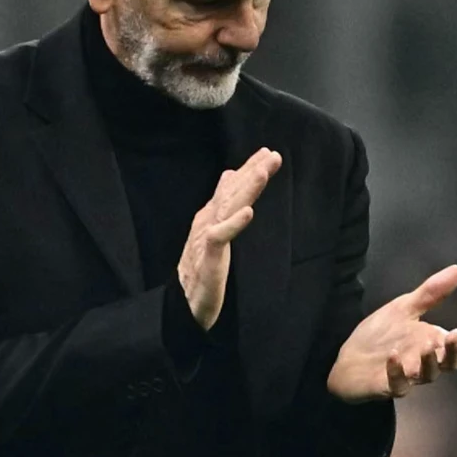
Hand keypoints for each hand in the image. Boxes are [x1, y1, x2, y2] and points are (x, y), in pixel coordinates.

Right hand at [178, 147, 281, 329]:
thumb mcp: (215, 230)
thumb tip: (229, 175)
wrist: (185, 302)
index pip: (231, 188)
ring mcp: (206, 237)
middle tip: (271, 155)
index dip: (248, 170)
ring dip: (245, 190)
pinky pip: (220, 237)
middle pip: (231, 192)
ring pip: (227, 208)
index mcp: (211, 215)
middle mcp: (208, 221)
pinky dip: (233, 223)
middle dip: (251, 172)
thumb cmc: (202, 266)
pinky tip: (248, 212)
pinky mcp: (208, 257)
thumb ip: (222, 204)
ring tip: (261, 173)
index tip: (268, 153)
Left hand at [327, 265, 456, 402]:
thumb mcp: (405, 309)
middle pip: (447, 364)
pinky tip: (394, 356)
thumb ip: (431, 294)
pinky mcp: (387, 386)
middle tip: (456, 336)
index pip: (455, 347)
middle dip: (454, 352)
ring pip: (426, 375)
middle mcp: (423, 362)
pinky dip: (397, 372)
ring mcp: (407, 376)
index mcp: (431, 344)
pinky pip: (397, 384)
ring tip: (428, 345)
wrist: (348, 359)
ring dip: (429, 361)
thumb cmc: (381, 335)